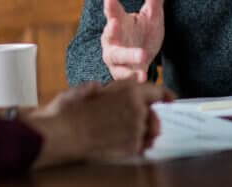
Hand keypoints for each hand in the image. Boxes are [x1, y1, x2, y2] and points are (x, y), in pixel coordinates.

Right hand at [26, 79, 170, 167]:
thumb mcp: (90, 89)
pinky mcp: (130, 148)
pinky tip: (121, 142)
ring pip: (148, 130)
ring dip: (141, 131)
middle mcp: (137, 110)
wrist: (60, 135)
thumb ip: (111, 87)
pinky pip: (141, 145)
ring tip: (124, 131)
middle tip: (136, 119)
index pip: (156, 92)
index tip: (171, 100)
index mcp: (130, 92)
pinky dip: (135, 144)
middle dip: (148, 116)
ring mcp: (135, 130)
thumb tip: (118, 83)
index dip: (165, 95)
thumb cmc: (70, 111)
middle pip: (154, 113)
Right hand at [101, 0, 166, 81]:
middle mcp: (113, 40)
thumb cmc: (142, 33)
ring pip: (118, 59)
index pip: (113, 11)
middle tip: (114, 24)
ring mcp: (116, 58)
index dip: (111, 6)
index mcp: (119, 22)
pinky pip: (125, 77)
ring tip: (141, 60)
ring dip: (128, 59)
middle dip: (112, 31)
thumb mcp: (152, 15)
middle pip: (110, 36)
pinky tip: (143, 78)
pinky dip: (133, 78)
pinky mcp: (122, 74)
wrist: (140, 58)